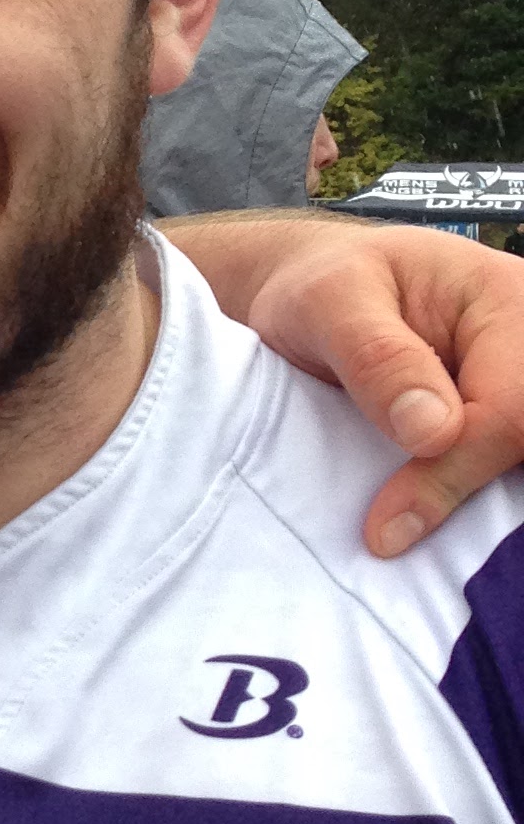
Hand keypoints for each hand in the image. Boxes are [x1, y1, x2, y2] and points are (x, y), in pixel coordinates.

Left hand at [166, 213, 522, 553]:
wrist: (320, 296)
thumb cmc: (323, 290)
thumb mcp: (327, 302)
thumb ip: (376, 357)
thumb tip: (434, 432)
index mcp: (508, 301)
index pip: (512, 410)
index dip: (451, 475)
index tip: (383, 528)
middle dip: (476, 497)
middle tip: (392, 533)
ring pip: (521, 471)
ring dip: (477, 512)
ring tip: (402, 529)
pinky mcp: (510, 424)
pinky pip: (507, 478)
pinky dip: (471, 509)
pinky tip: (422, 526)